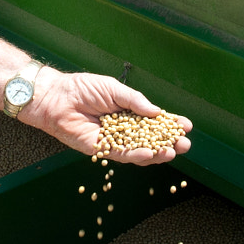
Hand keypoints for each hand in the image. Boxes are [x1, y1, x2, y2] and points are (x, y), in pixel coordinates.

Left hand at [18, 70, 192, 165]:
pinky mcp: (100, 149)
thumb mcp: (114, 89)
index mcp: (128, 111)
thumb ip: (135, 101)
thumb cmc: (82, 88)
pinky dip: (135, 156)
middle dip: (168, 142)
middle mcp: (123, 127)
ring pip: (138, 150)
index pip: (153, 120)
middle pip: (150, 138)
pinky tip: (148, 154)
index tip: (186, 126)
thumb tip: (156, 112)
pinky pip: (120, 155)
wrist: (56, 97)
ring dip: (156, 153)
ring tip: (172, 152)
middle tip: (185, 144)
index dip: (170, 124)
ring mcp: (113, 139)